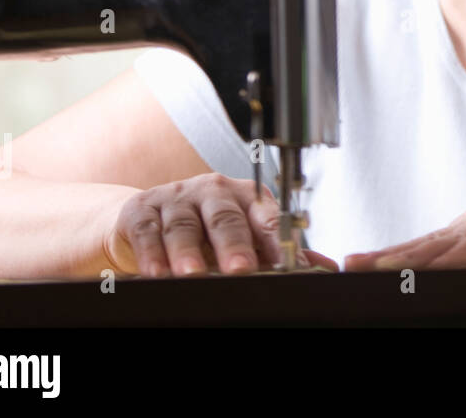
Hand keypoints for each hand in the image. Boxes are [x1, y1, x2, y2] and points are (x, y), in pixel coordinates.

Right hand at [101, 173, 338, 276]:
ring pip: (184, 225)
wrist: (147, 218)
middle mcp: (213, 191)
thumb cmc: (205, 230)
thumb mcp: (243, 237)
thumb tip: (324, 266)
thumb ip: (276, 251)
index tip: (283, 264)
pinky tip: (157, 272)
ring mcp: (177, 198)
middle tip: (240, 269)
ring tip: (192, 274)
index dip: (274, 239)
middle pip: (226, 218)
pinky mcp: (142, 210)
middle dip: (234, 245)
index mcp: (246, 197)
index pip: (265, 216)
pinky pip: (148, 231)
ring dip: (188, 252)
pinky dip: (151, 253)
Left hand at [343, 148, 465, 270]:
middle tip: (345, 266)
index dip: (390, 258)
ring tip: (371, 268)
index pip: (425, 246)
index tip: (355, 266)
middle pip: (423, 244)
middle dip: (384, 258)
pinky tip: (434, 270)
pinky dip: (453, 260)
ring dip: (406, 259)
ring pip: (443, 246)